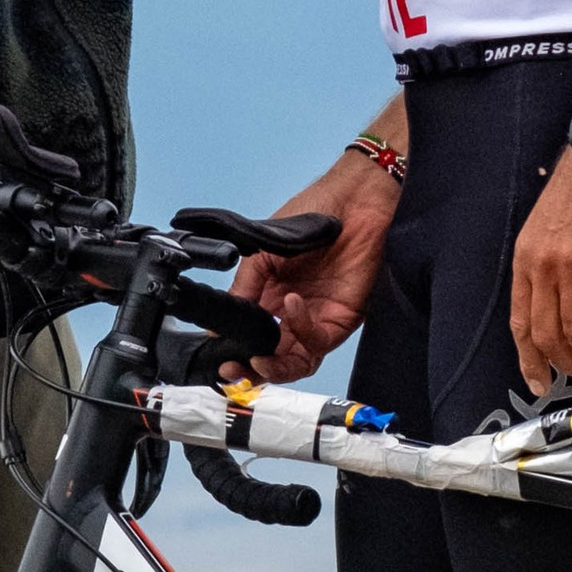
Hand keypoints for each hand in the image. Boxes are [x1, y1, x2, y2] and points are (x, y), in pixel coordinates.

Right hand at [233, 148, 402, 381]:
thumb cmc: (312, 215)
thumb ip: (243, 288)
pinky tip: (290, 304)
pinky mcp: (342, 318)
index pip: (252, 340)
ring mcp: (317, 318)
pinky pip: (318, 340)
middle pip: (272, 359)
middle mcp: (293, 314)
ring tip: (258, 356)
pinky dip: (300, 328)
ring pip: (296, 362)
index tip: (221, 357)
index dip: (237, 354)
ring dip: (276, 366)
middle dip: (251, 371)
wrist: (352, 200)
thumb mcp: (261, 252)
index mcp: (270, 300)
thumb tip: (219, 324)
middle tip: (233, 369)